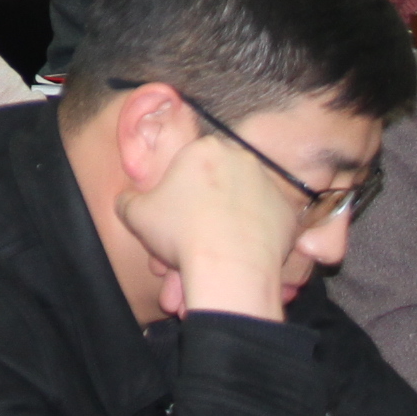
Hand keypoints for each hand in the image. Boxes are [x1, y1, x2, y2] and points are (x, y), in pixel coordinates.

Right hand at [112, 123, 292, 321]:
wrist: (228, 267)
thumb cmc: (179, 234)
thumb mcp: (135, 214)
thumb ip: (129, 201)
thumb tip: (127, 200)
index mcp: (205, 149)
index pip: (188, 164)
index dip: (178, 193)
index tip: (174, 217)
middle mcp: (242, 158)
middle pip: (218, 184)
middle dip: (203, 212)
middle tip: (190, 241)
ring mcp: (269, 185)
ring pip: (242, 205)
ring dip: (227, 225)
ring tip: (211, 258)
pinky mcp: (288, 213)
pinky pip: (266, 225)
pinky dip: (253, 239)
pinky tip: (238, 258)